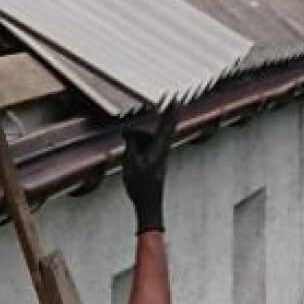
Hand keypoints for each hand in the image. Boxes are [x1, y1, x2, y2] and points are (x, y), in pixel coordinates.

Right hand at [121, 102, 178, 235]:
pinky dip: (138, 146)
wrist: (149, 204)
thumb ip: (131, 144)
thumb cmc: (141, 185)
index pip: (167, 125)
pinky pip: (148, 147)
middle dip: (162, 118)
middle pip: (158, 129)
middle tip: (172, 101)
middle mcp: (163, 150)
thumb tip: (130, 134)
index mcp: (158, 148)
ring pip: (150, 139)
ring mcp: (161, 156)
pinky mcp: (157, 162)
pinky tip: (131, 153)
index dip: (171, 111)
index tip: (176, 99)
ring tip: (127, 145)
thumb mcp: (131, 162)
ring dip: (139, 138)